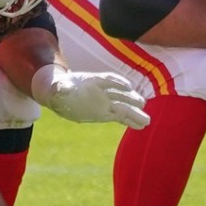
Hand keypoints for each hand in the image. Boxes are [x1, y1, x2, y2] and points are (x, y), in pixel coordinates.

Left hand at [31, 65, 149, 128]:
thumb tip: (62, 88)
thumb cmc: (61, 88)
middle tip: (143, 103)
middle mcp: (103, 92)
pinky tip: (139, 125)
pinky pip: (120, 116)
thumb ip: (62, 88)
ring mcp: (106, 102)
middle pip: (120, 95)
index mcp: (93, 82)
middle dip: (131, 99)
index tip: (128, 86)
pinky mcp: (105, 112)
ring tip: (147, 120)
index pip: (109, 80)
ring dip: (134, 112)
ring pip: (123, 106)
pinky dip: (129, 121)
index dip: (118, 82)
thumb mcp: (59, 87)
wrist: (61, 94)